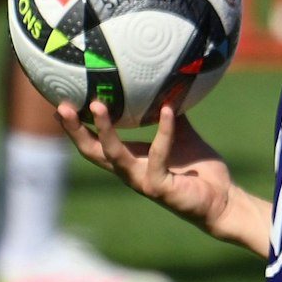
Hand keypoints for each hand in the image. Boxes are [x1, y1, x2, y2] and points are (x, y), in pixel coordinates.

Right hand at [55, 100, 235, 236]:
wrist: (222, 199)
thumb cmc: (198, 168)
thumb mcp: (181, 134)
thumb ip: (169, 114)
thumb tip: (167, 82)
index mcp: (130, 159)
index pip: (94, 143)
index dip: (76, 127)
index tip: (59, 104)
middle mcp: (130, 171)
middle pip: (92, 151)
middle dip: (75, 130)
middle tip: (62, 106)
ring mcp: (142, 181)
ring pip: (114, 155)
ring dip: (104, 131)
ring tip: (97, 105)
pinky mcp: (160, 187)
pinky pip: (158, 156)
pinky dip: (164, 132)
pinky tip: (168, 110)